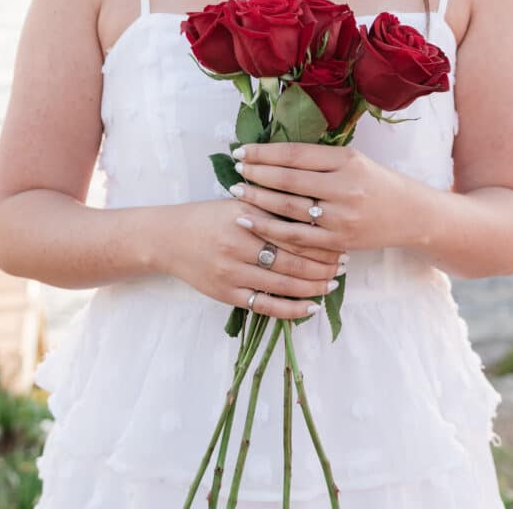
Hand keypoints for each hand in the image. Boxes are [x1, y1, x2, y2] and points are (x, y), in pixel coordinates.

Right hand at [170, 197, 347, 319]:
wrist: (169, 238)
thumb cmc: (209, 217)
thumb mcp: (238, 202)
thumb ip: (271, 205)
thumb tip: (313, 208)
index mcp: (246, 216)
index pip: (293, 230)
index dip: (321, 238)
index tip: (341, 240)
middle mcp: (239, 245)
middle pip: (292, 259)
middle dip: (323, 264)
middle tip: (344, 264)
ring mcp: (232, 272)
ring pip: (283, 285)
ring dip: (313, 286)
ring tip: (332, 284)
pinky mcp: (226, 294)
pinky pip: (265, 306)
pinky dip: (292, 309)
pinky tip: (311, 307)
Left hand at [230, 141, 424, 252]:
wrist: (410, 215)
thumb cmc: (375, 182)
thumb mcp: (352, 160)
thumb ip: (317, 158)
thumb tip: (270, 153)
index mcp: (346, 160)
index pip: (295, 154)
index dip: (264, 153)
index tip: (241, 151)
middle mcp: (344, 187)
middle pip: (288, 180)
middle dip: (256, 174)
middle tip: (234, 170)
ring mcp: (342, 218)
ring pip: (288, 209)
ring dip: (257, 200)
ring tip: (236, 192)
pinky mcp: (339, 242)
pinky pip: (297, 238)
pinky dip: (270, 230)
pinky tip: (251, 222)